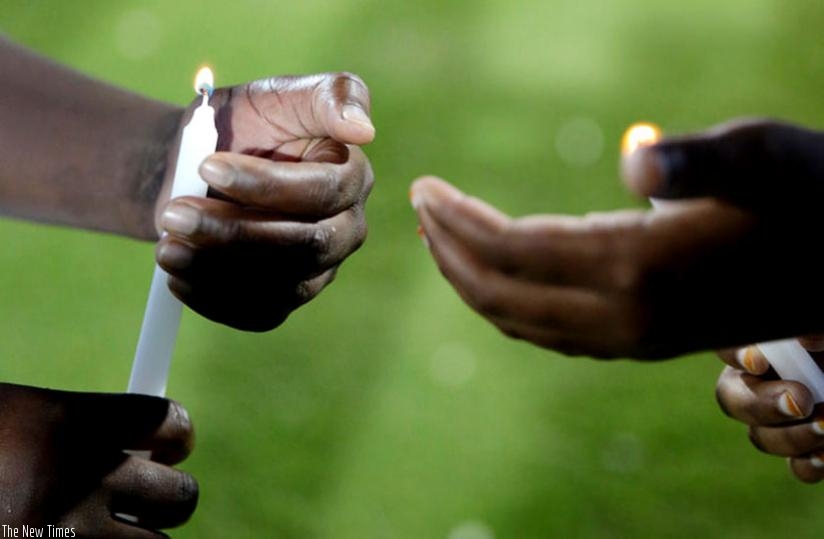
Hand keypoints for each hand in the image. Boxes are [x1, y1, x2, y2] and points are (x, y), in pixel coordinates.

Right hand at [0, 383, 196, 535]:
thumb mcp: (20, 419)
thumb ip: (81, 426)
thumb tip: (145, 441)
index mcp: (70, 422)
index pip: (170, 420)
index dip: (177, 436)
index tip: (165, 448)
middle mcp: (81, 479)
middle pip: (180, 492)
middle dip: (169, 497)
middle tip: (144, 499)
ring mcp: (71, 535)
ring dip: (139, 536)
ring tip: (99, 527)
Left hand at [156, 73, 374, 330]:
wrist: (198, 169)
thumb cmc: (244, 124)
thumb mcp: (280, 95)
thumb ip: (331, 96)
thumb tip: (364, 129)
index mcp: (351, 178)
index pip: (322, 193)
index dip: (265, 186)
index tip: (207, 167)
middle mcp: (345, 229)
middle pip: (306, 246)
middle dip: (236, 234)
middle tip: (174, 215)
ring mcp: (320, 269)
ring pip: (283, 285)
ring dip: (219, 270)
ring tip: (166, 248)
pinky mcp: (287, 297)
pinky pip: (261, 314)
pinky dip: (216, 301)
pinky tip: (178, 277)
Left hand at [410, 119, 823, 357]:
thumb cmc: (813, 196)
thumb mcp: (766, 158)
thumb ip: (695, 159)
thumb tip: (633, 155)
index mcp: (640, 267)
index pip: (514, 250)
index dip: (459, 219)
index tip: (422, 187)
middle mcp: (625, 317)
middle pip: (502, 294)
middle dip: (448, 251)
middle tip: (418, 205)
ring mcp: (630, 340)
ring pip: (519, 322)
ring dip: (468, 280)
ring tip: (438, 239)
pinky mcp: (640, 344)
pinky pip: (548, 335)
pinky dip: (505, 306)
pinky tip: (493, 278)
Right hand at [716, 338, 823, 482]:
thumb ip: (817, 332)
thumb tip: (805, 340)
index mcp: (770, 350)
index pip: (730, 348)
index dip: (735, 354)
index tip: (758, 361)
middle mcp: (767, 384)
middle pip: (733, 398)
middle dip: (762, 404)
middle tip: (800, 401)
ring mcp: (785, 422)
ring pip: (761, 438)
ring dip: (791, 436)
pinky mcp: (810, 453)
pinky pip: (798, 467)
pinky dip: (811, 464)